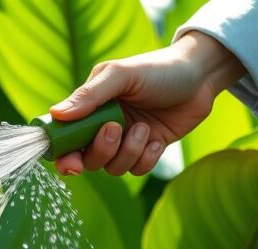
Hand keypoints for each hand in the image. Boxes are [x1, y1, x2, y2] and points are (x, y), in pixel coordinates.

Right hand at [51, 31, 244, 175]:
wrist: (200, 76)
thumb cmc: (158, 69)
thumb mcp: (121, 75)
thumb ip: (89, 95)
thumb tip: (57, 114)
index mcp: (91, 107)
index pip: (66, 138)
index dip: (62, 155)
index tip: (70, 163)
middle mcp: (104, 126)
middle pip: (88, 159)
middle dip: (101, 151)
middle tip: (115, 129)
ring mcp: (126, 140)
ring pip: (113, 168)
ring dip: (129, 151)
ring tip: (145, 128)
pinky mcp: (147, 150)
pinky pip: (137, 170)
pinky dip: (146, 158)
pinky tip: (157, 139)